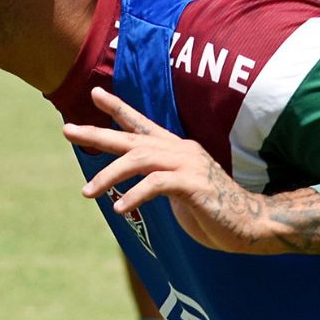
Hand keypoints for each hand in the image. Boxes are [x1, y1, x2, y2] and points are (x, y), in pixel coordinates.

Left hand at [62, 88, 319, 255]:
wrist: (253, 225)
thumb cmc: (216, 211)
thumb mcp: (180, 191)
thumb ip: (159, 182)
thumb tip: (132, 186)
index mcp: (176, 149)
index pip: (142, 124)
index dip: (118, 109)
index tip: (94, 94)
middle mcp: (180, 150)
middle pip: (131, 138)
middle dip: (97, 134)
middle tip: (67, 130)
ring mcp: (187, 165)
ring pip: (138, 160)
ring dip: (109, 176)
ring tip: (87, 192)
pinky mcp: (193, 184)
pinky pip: (156, 184)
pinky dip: (134, 195)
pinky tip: (118, 208)